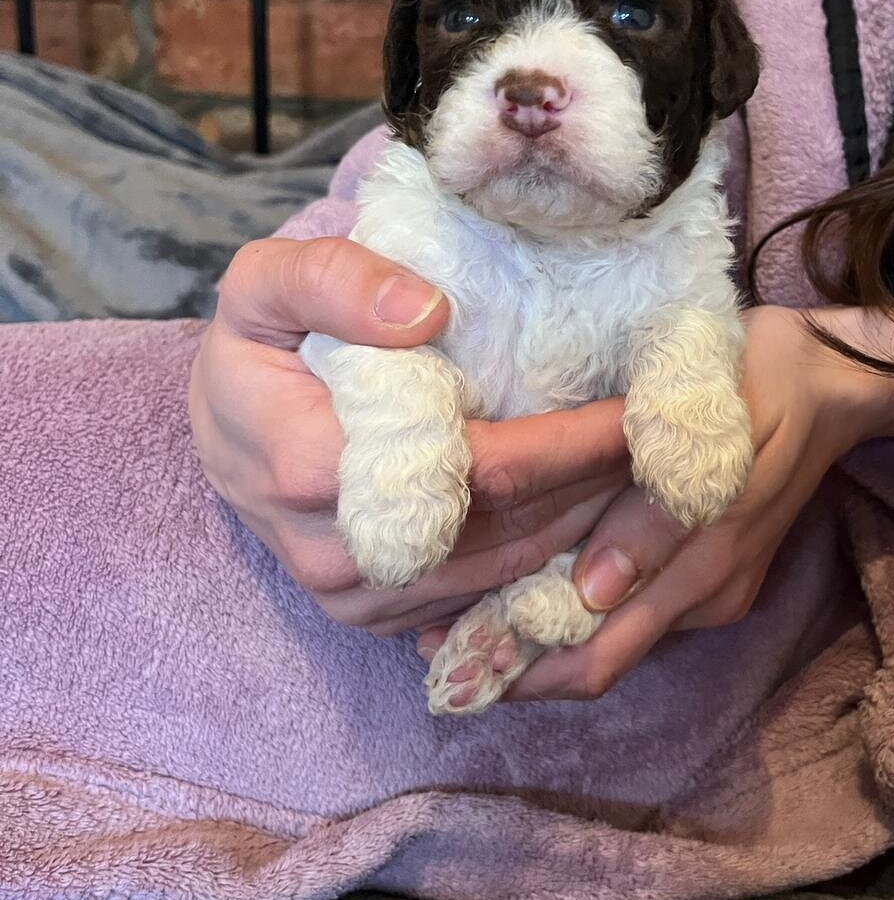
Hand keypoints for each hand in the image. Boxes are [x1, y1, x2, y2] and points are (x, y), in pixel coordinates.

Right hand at [189, 236, 628, 633]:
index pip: (481, 468)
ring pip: (507, 574)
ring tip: (647, 472)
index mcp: (316, 471)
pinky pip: (486, 601)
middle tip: (667, 439)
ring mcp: (360, 601)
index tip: (637, 404)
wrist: (220, 429)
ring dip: (587, 527)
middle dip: (597, 485)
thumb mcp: (264, 283)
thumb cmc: (254, 346)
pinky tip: (597, 516)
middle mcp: (342, 556)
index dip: (570, 443)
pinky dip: (551, 561)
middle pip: (507, 529)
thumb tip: (424, 311)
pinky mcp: (379, 620)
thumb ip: (334, 278)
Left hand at [418, 305, 893, 700]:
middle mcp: (705, 598)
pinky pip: (642, 608)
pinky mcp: (722, 571)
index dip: (517, 667)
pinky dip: (582, 606)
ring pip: (616, 636)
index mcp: (702, 570)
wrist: (839, 378)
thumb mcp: (707, 429)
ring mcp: (716, 589)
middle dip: (515, 663)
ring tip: (462, 612)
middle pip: (596, 660)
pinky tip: (534, 577)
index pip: (595, 655)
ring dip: (544, 635)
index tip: (439, 653)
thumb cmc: (759, 381)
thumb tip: (592, 593)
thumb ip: (655, 516)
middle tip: (430, 645)